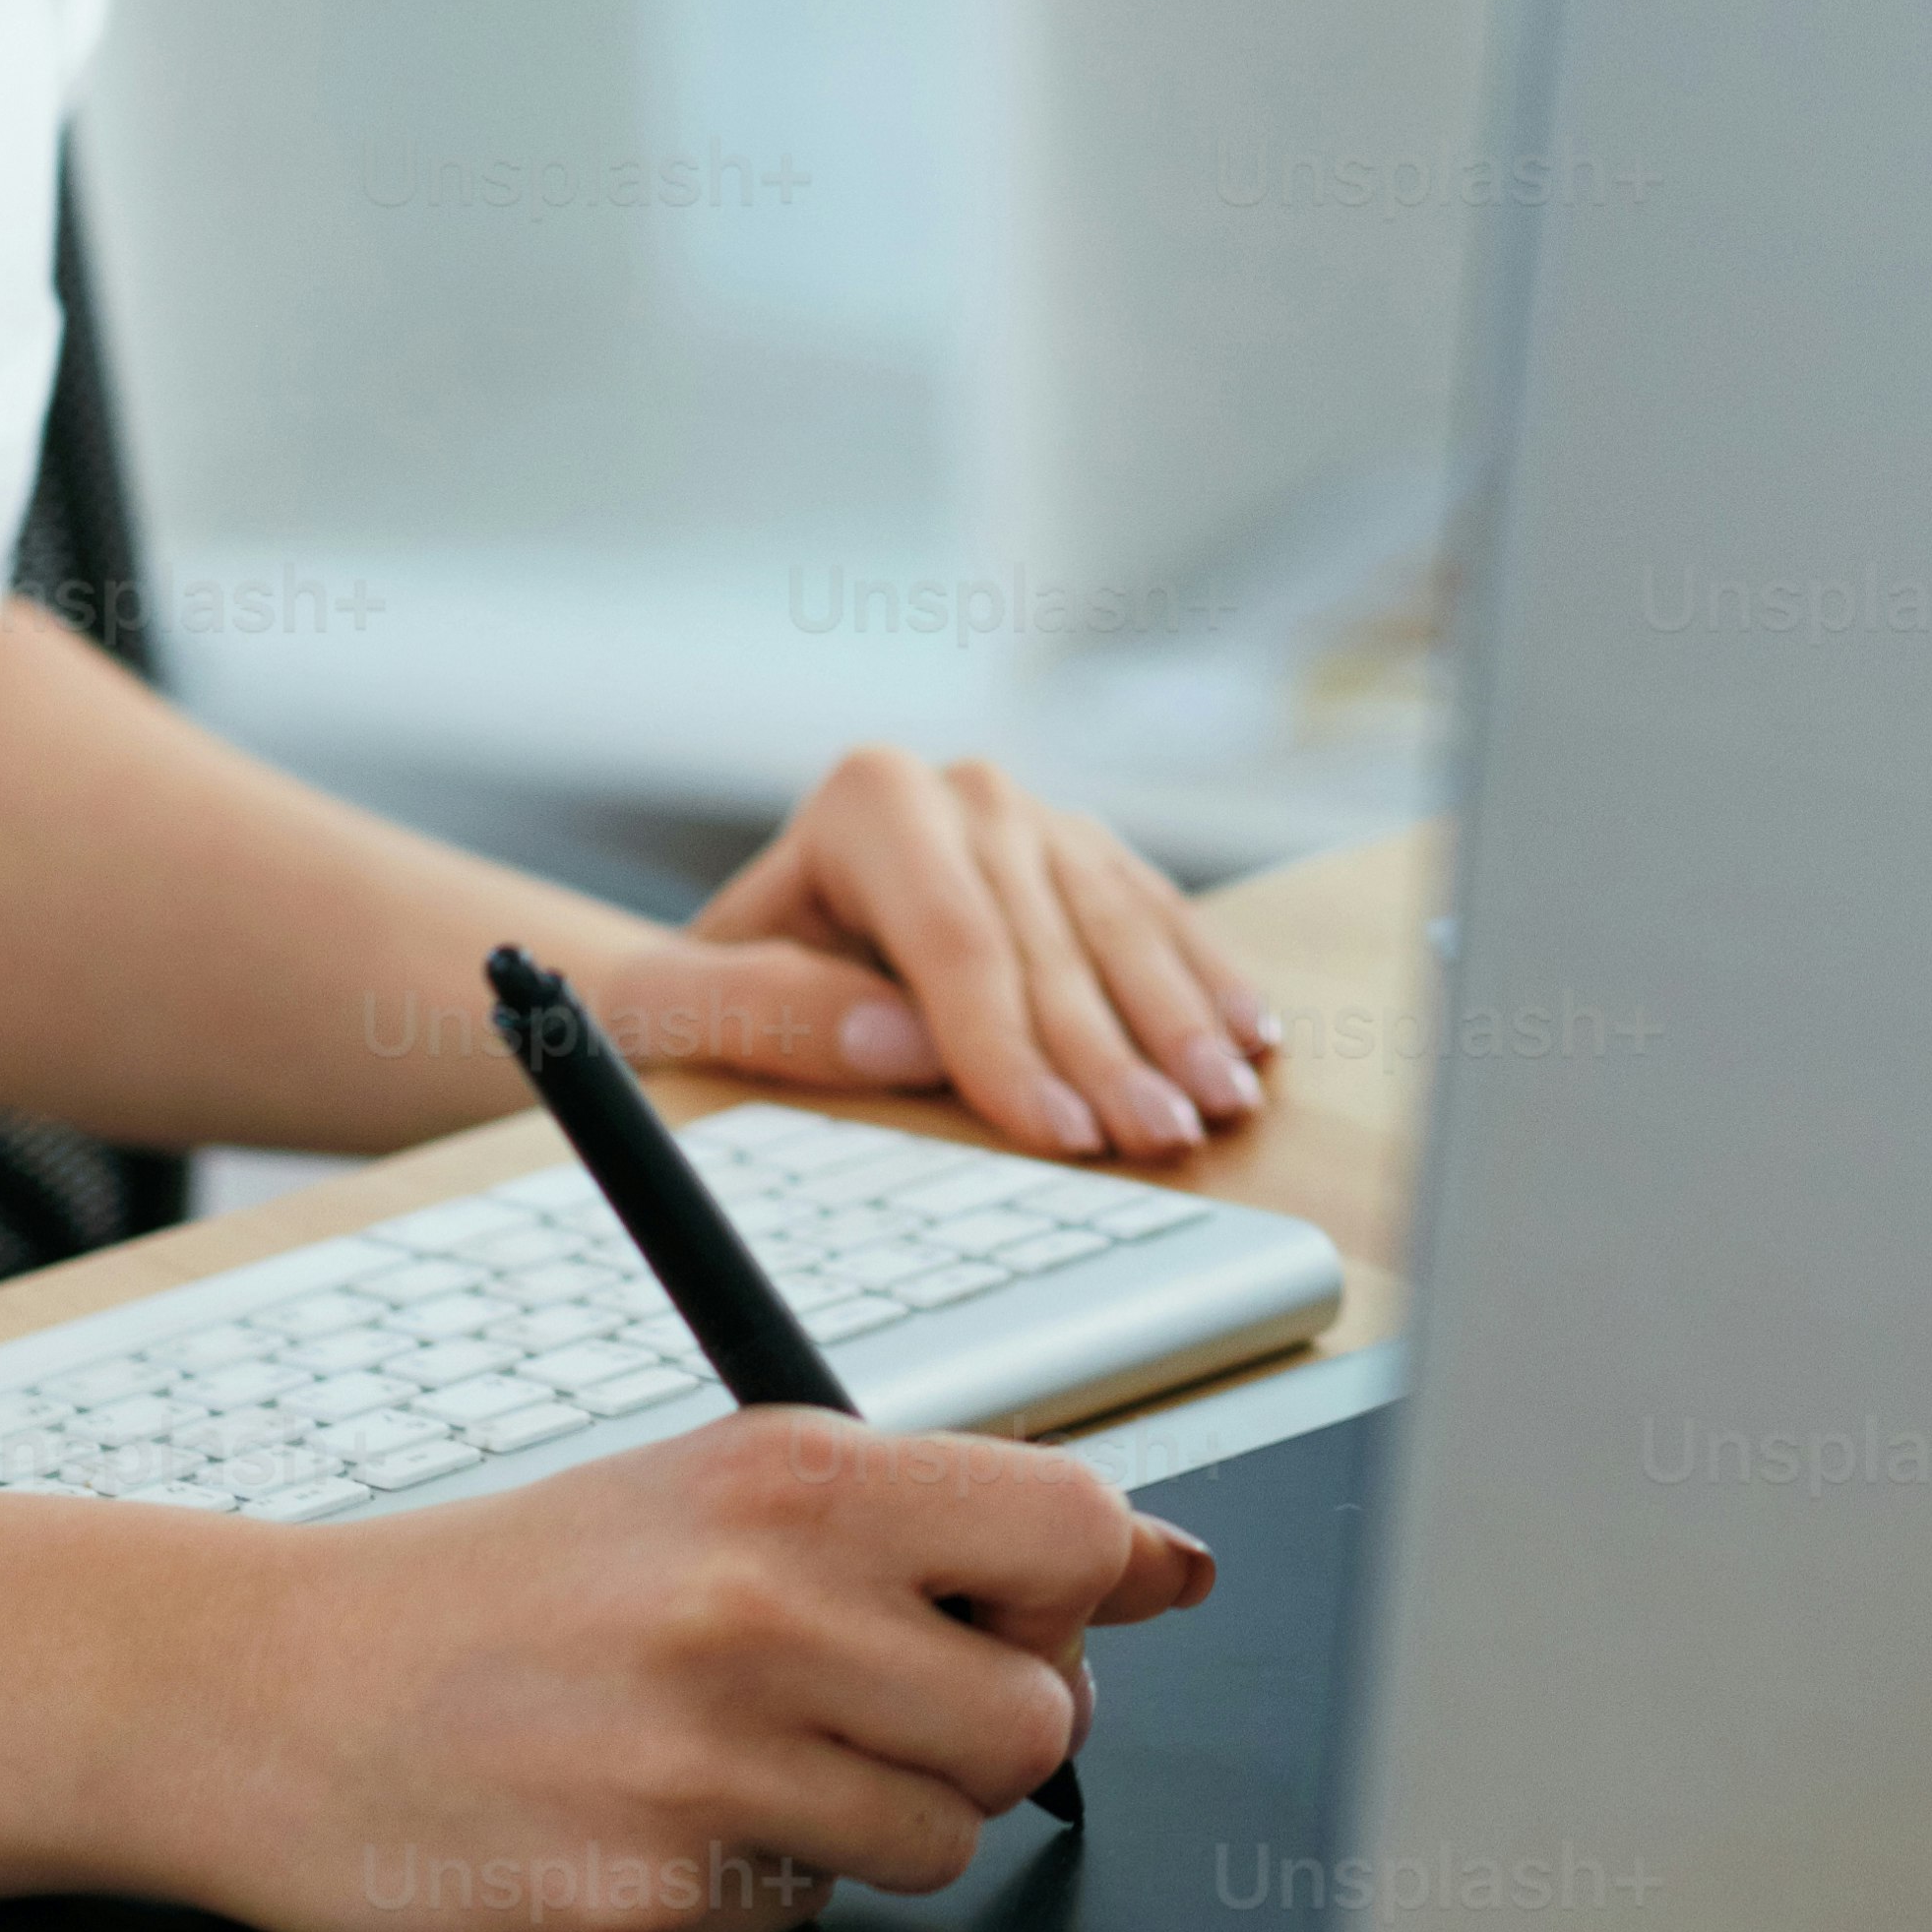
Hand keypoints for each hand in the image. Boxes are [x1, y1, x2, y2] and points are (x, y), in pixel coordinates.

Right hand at [131, 1410, 1215, 1931]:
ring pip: (940, 1845)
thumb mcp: (722, 1486)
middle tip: (860, 1704)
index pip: (1075, 1533)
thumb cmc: (513, 1586)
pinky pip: (802, 1922)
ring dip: (866, 1822)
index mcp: (794, 1480)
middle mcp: (760, 1612)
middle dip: (976, 1732)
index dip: (1077, 1592)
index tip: (1025, 1611)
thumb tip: (1170, 1566)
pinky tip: (647, 1821)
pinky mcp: (645, 1904)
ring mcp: (703, 1770)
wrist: (274, 1688)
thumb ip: (942, 1519)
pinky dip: (749, 1891)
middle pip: (1039, 1723)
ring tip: (736, 1758)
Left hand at [582, 746, 1282, 1160]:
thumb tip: (899, 1038)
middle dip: (1111, 1053)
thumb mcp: (682, 1004)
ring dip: (1180, 1022)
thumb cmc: (703, 987)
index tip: (1056, 1135)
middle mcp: (963, 791)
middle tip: (1161, 1140)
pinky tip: (1248, 1036)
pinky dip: (1206, 978)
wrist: (735, 953)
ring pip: (1122, 925)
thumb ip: (766, 1009)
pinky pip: (1160, 914)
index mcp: (868, 800)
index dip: (1011, 1045)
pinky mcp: (1083, 854)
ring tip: (1222, 1104)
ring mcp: (1034, 816)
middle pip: (1052, 940)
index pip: (956, 939)